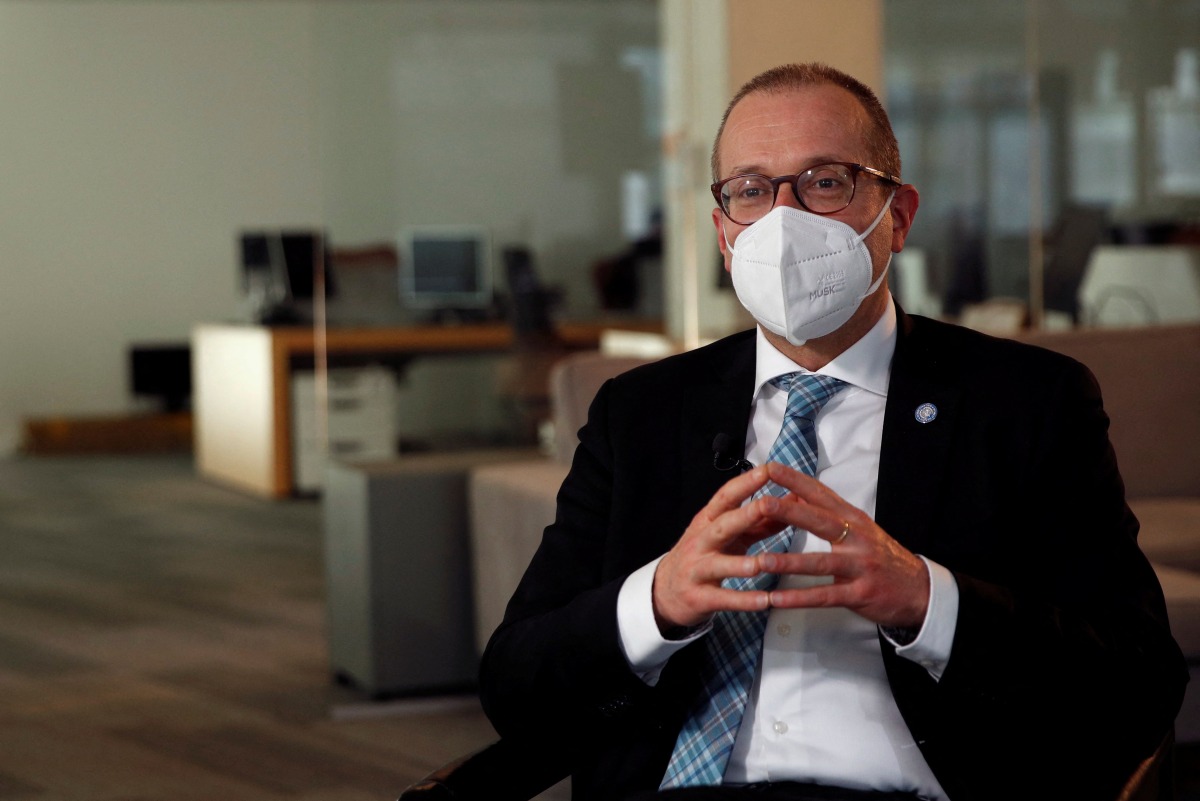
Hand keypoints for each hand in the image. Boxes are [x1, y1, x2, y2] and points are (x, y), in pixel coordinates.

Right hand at [652, 465, 787, 631]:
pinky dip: (744, 600)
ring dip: (741, 564)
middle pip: (721, 525)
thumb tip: (792, 502)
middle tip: (767, 505)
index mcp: (708, 521)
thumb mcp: (729, 535)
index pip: (725, 497)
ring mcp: (697, 569)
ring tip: (763, 563)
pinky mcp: (700, 597)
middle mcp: (701, 541)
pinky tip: (765, 602)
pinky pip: (723, 599)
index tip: (768, 470)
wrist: (666, 590)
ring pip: (719, 564)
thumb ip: (759, 522)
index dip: (745, 483)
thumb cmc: (704, 556)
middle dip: (744, 515)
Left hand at [754, 462, 929, 628]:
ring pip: (820, 563)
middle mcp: (857, 539)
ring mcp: (859, 567)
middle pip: (820, 522)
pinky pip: (825, 596)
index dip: (795, 480)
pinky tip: (777, 600)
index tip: (770, 468)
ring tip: (761, 561)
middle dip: (789, 512)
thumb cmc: (882, 557)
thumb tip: (796, 493)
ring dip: (789, 562)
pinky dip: (799, 598)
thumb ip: (828, 513)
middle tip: (762, 505)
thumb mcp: (859, 528)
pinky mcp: (859, 594)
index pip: (821, 494)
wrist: (921, 590)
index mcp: (853, 519)